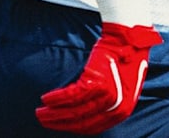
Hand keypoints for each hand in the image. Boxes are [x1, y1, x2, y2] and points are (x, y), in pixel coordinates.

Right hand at [36, 23, 162, 133]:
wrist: (129, 42)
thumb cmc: (123, 64)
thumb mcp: (122, 90)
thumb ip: (106, 105)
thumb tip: (83, 116)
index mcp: (122, 112)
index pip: (91, 127)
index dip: (72, 127)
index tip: (58, 125)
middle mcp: (116, 107)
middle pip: (80, 122)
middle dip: (59, 123)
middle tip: (44, 120)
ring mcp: (108, 96)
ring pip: (73, 111)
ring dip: (53, 113)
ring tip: (40, 112)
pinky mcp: (97, 83)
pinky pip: (71, 96)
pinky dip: (56, 98)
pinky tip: (46, 99)